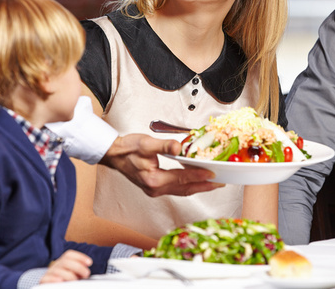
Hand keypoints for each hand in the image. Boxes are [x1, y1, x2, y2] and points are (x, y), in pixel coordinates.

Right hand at [39, 250, 91, 283]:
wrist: (55, 288)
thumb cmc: (67, 284)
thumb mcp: (73, 276)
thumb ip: (78, 273)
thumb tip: (86, 272)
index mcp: (62, 263)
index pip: (69, 255)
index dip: (80, 257)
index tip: (89, 262)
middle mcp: (55, 266)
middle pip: (65, 261)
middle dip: (78, 267)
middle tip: (86, 274)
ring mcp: (49, 274)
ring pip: (58, 270)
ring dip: (69, 275)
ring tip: (75, 281)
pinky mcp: (43, 281)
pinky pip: (47, 278)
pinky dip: (54, 279)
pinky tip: (61, 281)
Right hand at [100, 134, 223, 196]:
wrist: (114, 154)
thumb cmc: (127, 149)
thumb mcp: (146, 143)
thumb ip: (164, 146)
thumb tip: (179, 147)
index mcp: (154, 180)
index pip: (182, 178)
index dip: (199, 175)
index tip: (213, 173)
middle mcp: (155, 189)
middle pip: (185, 189)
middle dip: (204, 186)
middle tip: (220, 182)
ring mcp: (155, 190)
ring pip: (182, 191)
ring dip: (198, 187)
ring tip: (213, 183)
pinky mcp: (155, 188)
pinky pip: (176, 189)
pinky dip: (189, 185)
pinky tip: (196, 180)